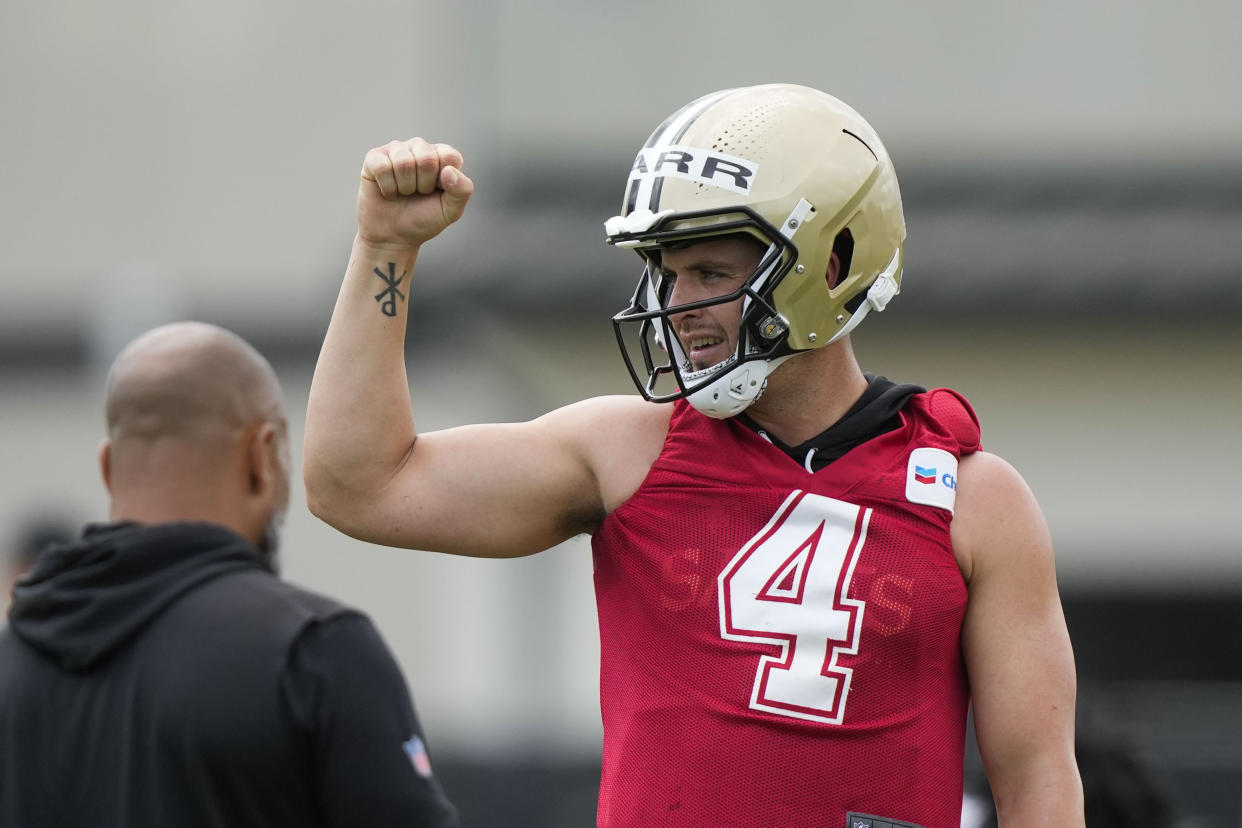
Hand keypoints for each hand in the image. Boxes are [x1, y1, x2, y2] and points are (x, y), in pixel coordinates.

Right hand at [356, 138, 473, 251]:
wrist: (393, 236)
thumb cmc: (423, 219)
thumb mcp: (451, 210)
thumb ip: (462, 191)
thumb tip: (449, 171)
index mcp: (441, 156)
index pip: (449, 157)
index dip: (443, 182)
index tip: (436, 192)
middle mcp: (419, 147)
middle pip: (426, 159)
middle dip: (422, 185)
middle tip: (417, 194)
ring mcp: (396, 150)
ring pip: (403, 162)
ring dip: (404, 187)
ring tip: (403, 193)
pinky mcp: (374, 158)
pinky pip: (382, 166)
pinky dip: (387, 187)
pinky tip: (388, 191)